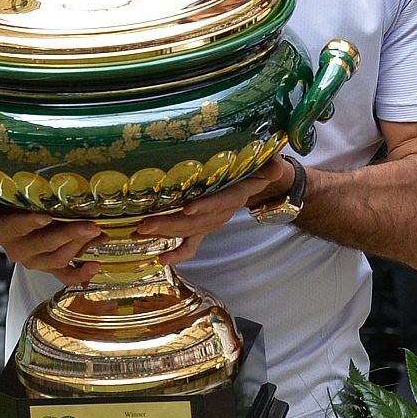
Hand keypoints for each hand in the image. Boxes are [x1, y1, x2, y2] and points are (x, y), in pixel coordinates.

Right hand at [0, 196, 103, 286]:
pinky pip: (64, 276)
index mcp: (1, 231)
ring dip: (79, 246)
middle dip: (70, 233)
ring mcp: (33, 260)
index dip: (30, 223)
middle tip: (90, 223)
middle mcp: (16, 249)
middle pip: (45, 244)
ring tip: (97, 232)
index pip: (16, 228)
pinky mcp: (47, 266)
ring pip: (57, 258)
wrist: (1, 214)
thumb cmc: (0, 198)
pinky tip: (95, 266)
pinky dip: (80, 274)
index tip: (46, 217)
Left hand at [135, 155, 291, 264]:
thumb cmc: (258, 162)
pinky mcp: (205, 225)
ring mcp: (214, 220)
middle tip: (145, 223)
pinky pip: (193, 243)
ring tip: (140, 231)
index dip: (208, 206)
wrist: (259, 175)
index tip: (188, 207)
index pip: (224, 201)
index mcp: (239, 192)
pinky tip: (161, 258)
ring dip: (165, 233)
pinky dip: (178, 253)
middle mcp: (225, 210)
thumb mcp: (267, 159)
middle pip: (199, 221)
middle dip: (171, 224)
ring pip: (190, 231)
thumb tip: (276, 166)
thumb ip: (272, 164)